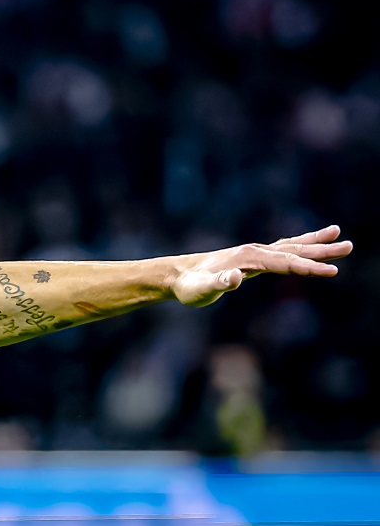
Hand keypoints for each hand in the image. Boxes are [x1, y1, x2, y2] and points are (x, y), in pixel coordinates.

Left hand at [171, 225, 352, 307]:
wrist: (176, 276)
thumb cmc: (188, 287)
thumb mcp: (200, 290)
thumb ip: (218, 284)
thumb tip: (235, 278)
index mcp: (248, 259)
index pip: (285, 264)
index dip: (309, 268)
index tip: (332, 272)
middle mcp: (253, 251)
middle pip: (294, 250)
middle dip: (321, 250)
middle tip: (349, 245)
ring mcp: (253, 253)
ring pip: (290, 246)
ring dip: (314, 243)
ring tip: (338, 234)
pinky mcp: (251, 258)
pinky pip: (281, 250)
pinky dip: (297, 246)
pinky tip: (308, 244)